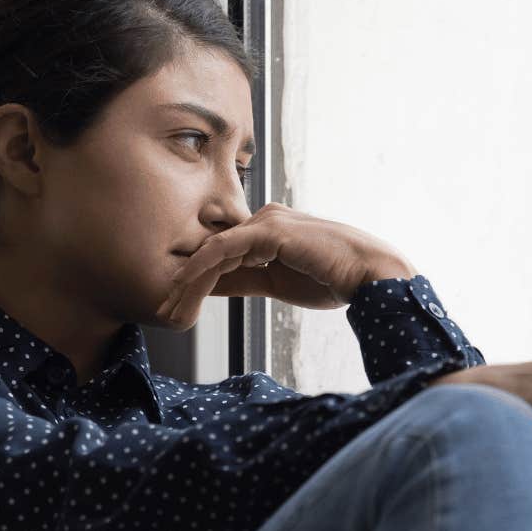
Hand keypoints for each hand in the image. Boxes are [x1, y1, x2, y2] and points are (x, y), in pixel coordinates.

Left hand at [158, 202, 411, 324]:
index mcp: (268, 230)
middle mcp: (263, 219)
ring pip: (213, 251)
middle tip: (163, 311)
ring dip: (187, 281)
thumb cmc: (333, 280)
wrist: (368, 274)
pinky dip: (202, 270)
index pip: (222, 254)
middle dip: (184, 282)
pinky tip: (186, 290)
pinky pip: (225, 251)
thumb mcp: (278, 284)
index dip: (196, 279)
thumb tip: (212, 289)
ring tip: (169, 307)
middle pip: (212, 250)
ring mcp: (266, 221)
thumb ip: (247, 281)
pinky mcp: (270, 230)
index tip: (176, 306)